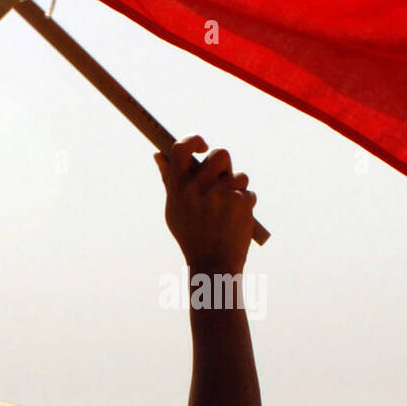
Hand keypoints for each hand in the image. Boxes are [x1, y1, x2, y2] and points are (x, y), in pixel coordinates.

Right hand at [155, 136, 256, 274]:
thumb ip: (168, 180)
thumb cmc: (191, 236)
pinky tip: (235, 221)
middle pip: (221, 154)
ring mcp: (222, 194)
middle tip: (222, 181)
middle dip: (225, 166)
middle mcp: (199, 188)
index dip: (194, 140)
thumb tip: (158, 154)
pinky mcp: (242, 202)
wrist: (213, 265)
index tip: (202, 146)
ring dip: (236, 188)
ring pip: (239, 175)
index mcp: (179, 187)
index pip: (182, 148)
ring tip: (227, 210)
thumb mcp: (174, 210)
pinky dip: (245, 204)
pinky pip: (248, 192)